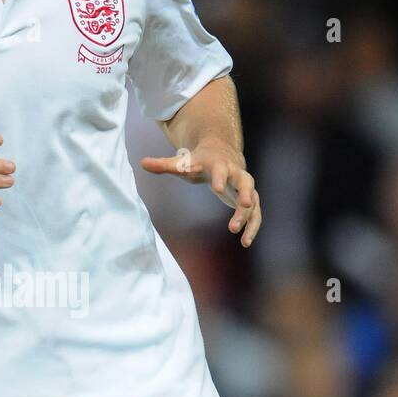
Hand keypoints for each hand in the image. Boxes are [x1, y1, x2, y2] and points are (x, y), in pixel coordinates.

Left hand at [140, 137, 261, 246]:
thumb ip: (164, 165)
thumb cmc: (200, 160)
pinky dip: (252, 227)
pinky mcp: (250, 199)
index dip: (219, 177)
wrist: (223, 153)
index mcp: (219, 164)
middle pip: (246, 182)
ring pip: (253, 201)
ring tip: (243, 238)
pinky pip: (255, 213)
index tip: (216, 188)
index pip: (220, 170)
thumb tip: (142, 162)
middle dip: (246, 193)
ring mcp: (245, 187)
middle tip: (245, 205)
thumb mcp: (183, 162)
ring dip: (249, 218)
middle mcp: (236, 174)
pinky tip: (246, 242)